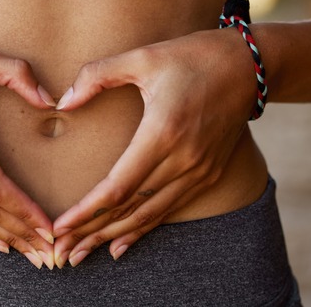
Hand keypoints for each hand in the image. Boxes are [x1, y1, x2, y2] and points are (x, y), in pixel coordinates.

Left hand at [51, 28, 256, 267]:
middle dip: (91, 233)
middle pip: (130, 209)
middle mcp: (183, 160)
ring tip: (83, 255)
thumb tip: (62, 101)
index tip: (60, 228)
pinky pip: (170, 208)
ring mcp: (199, 171)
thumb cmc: (192, 56)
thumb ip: (97, 76)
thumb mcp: (142, 57)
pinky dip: (144, 229)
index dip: (86, 212)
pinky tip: (121, 245)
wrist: (249, 65)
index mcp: (162, 133)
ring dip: (114, 238)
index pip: (118, 187)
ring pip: (150, 216)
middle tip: (62, 254)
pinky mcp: (209, 173)